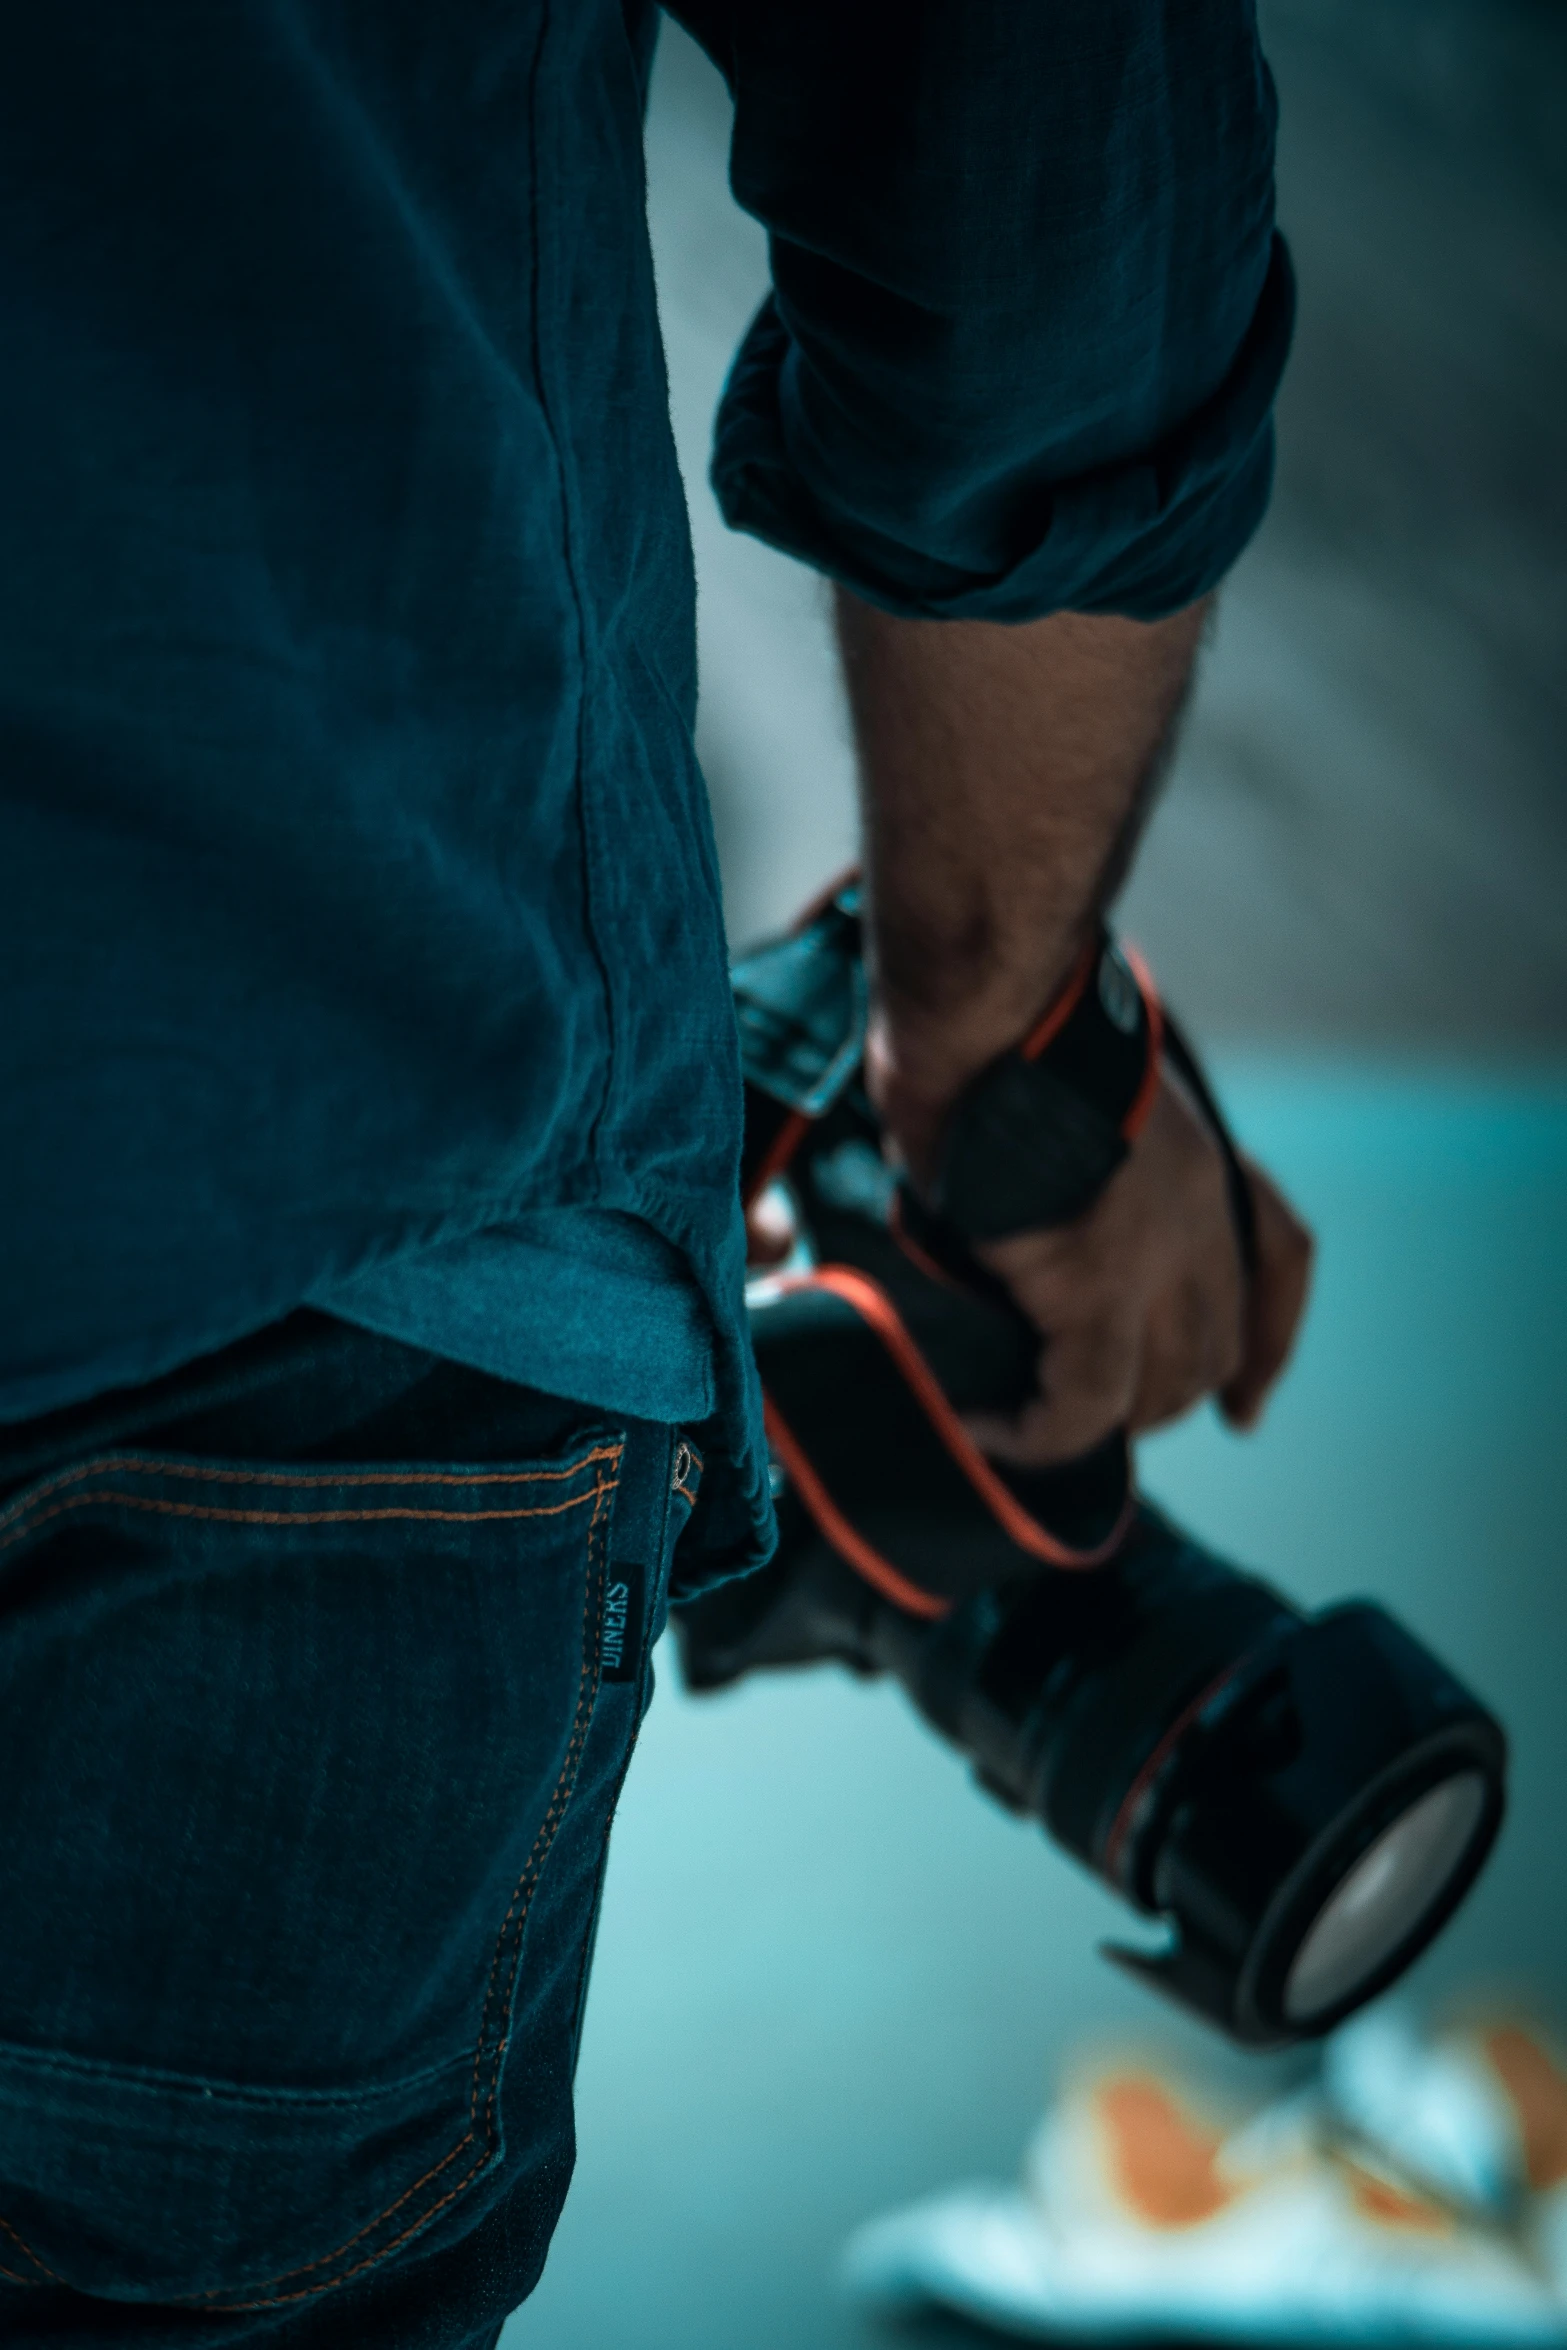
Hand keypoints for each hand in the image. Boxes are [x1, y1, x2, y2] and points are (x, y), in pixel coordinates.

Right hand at [872, 1038, 1313, 1466]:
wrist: (988, 1019)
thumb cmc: (1000, 1032)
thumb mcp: (1074, 1095)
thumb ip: (1079, 1157)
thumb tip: (1023, 1209)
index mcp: (1200, 1159)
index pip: (1282, 1255)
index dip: (1272, 1342)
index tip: (1248, 1406)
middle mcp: (1200, 1214)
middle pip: (1216, 1343)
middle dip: (1165, 1396)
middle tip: (1090, 1414)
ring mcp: (1156, 1256)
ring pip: (1164, 1387)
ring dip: (1104, 1422)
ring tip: (1029, 1421)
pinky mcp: (1096, 1288)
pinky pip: (1085, 1404)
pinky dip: (1039, 1435)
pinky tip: (989, 1431)